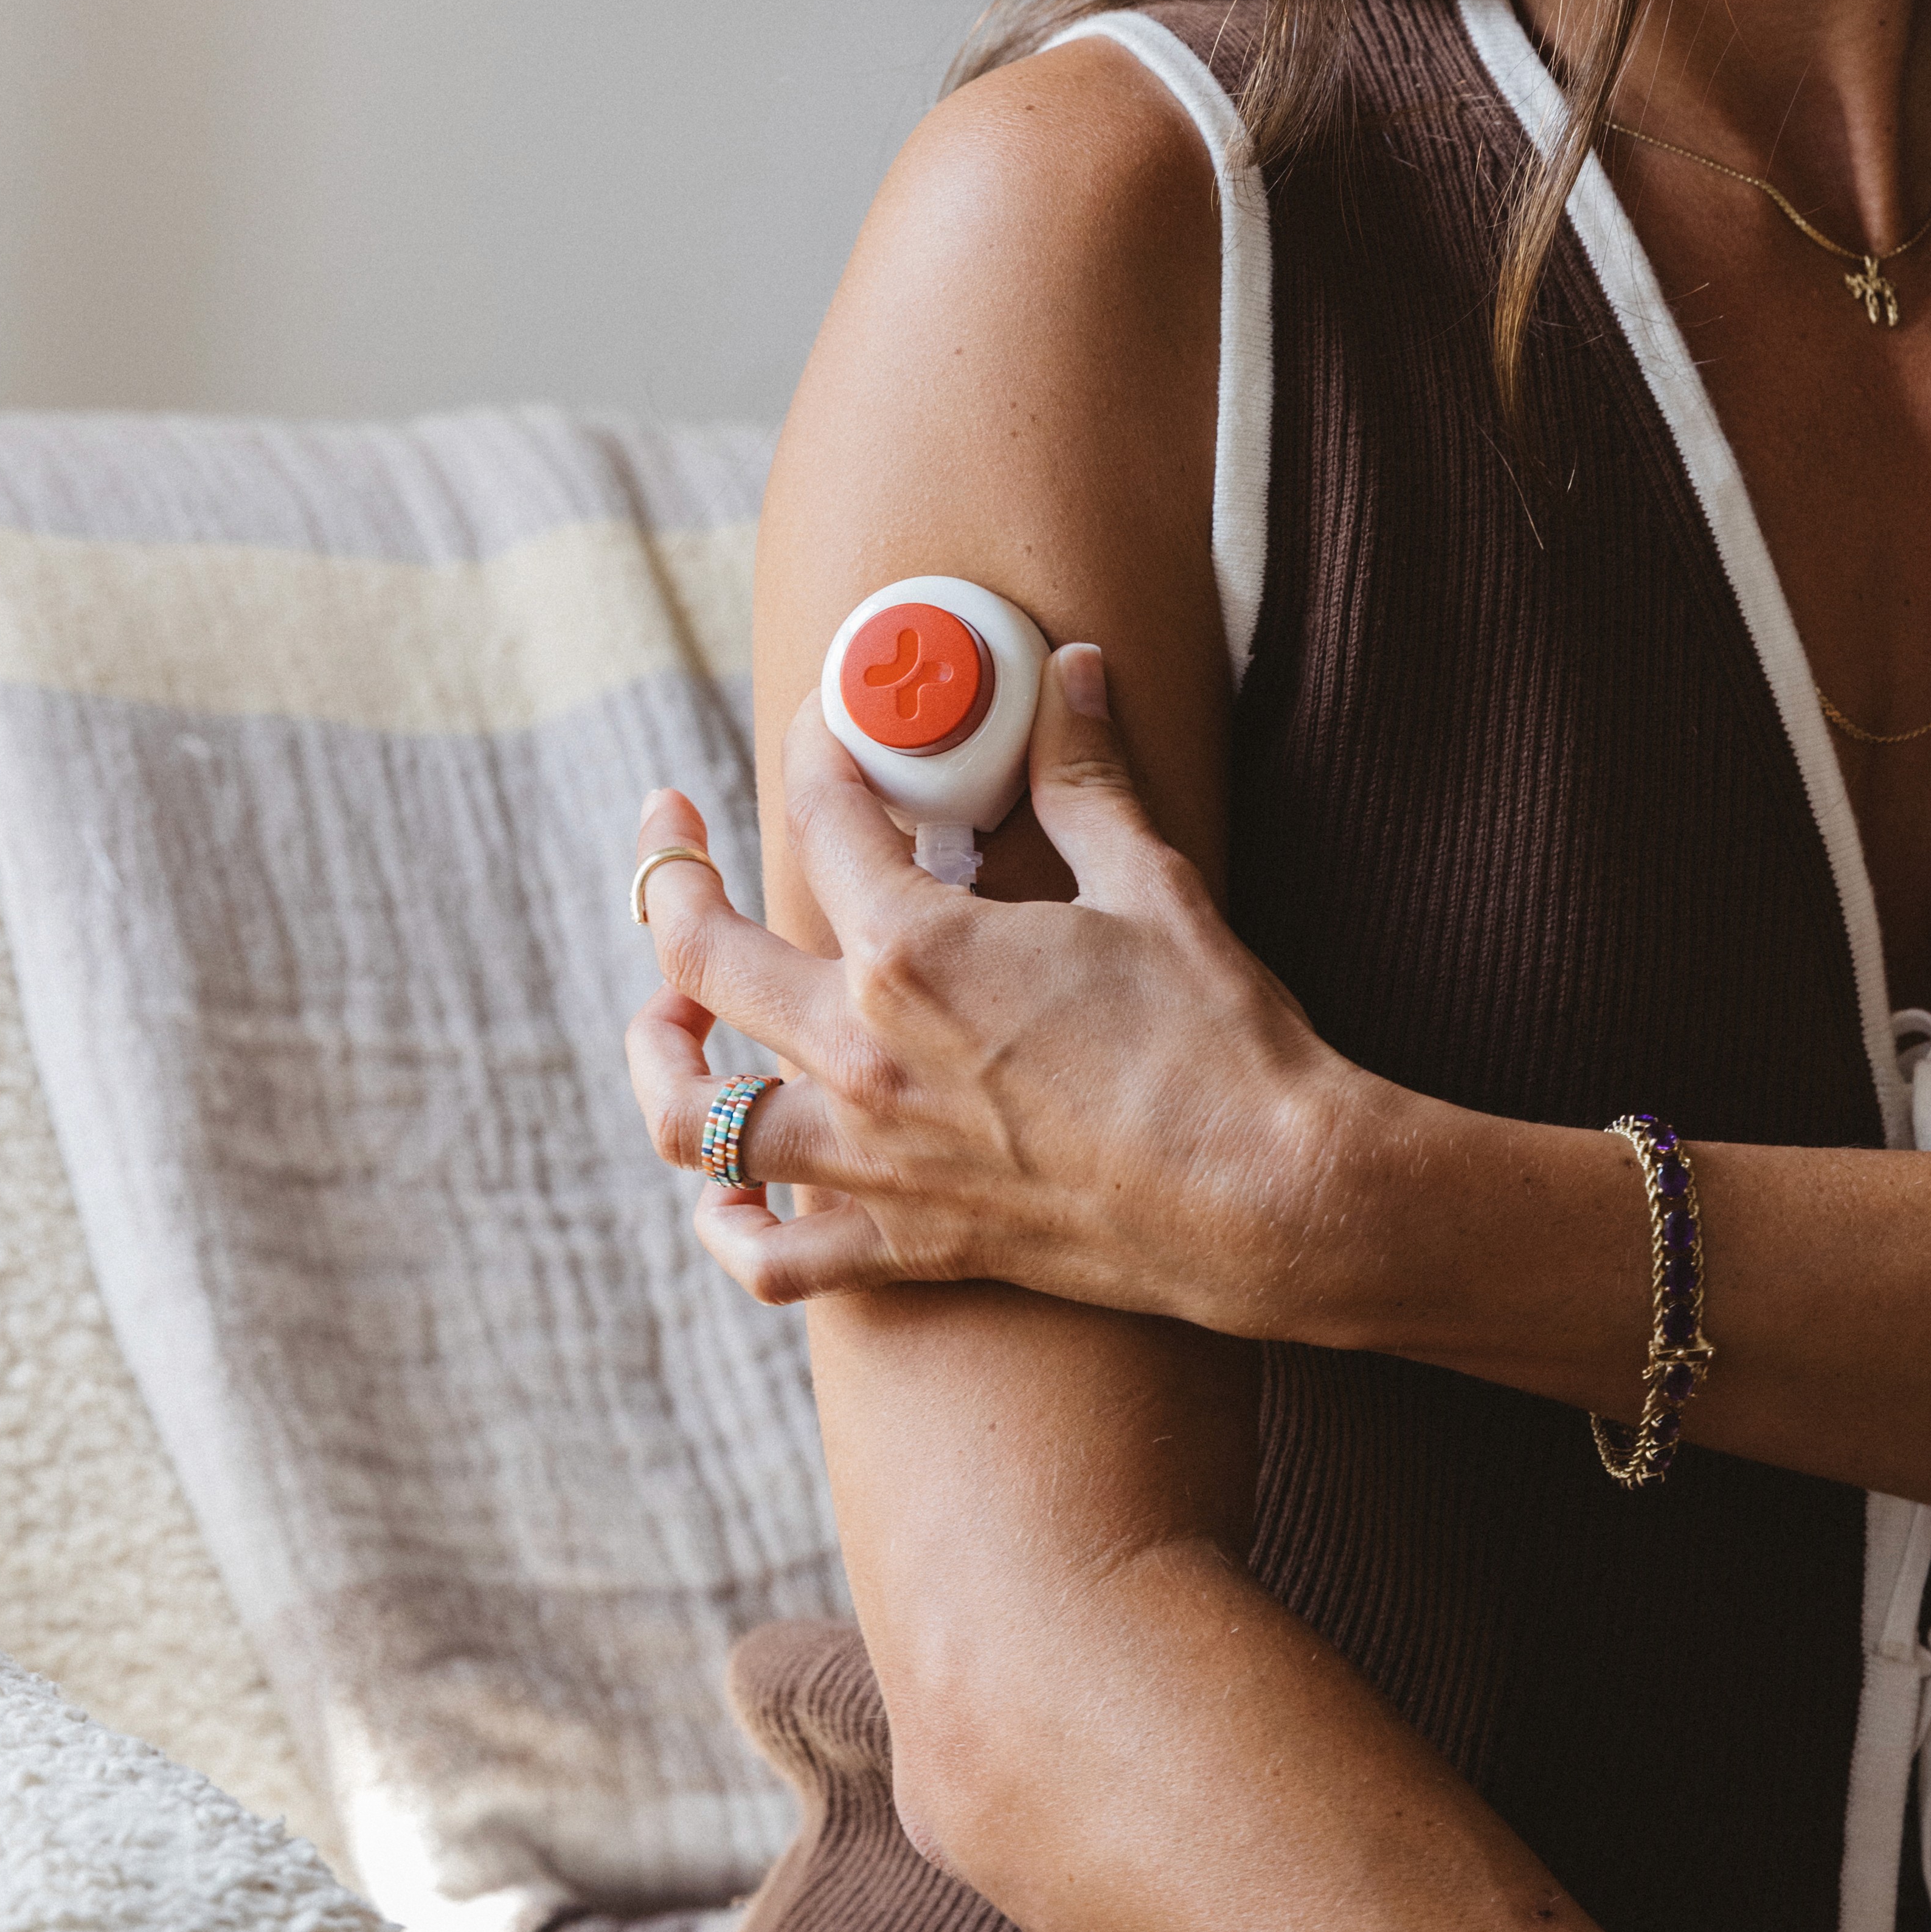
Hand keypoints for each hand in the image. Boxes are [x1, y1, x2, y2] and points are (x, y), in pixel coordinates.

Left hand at [622, 648, 1349, 1324]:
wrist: (1270, 1196)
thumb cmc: (1217, 1040)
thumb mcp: (1147, 884)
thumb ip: (1084, 778)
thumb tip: (1075, 675)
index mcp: (916, 951)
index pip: (827, 816)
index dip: (826, 747)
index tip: (840, 723)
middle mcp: (865, 1056)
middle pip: (703, 956)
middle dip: (669, 875)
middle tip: (670, 830)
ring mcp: (875, 1158)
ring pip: (695, 1119)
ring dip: (660, 1056)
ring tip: (666, 1016)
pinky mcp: (911, 1242)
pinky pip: (771, 1257)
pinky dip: (729, 1226)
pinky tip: (728, 1190)